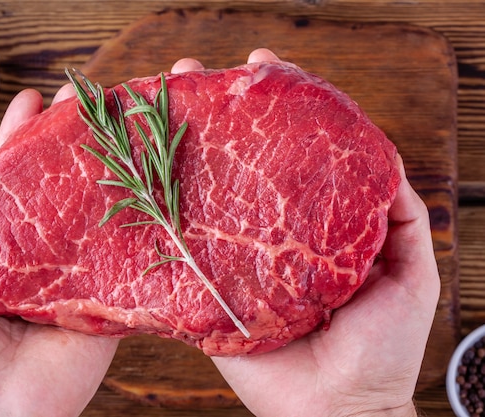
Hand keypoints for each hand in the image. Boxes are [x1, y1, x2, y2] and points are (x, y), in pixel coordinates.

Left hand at [0, 87, 118, 416]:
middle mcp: (39, 251)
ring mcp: (75, 270)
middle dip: (66, 138)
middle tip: (84, 98)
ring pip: (93, 208)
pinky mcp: (106, 294)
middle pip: (55, 184)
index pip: (8, 180)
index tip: (32, 101)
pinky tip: (151, 181)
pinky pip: (125, 253)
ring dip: (107, 165)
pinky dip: (138, 219)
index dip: (18, 139)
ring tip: (120, 124)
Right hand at [181, 49, 437, 416]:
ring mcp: (234, 255)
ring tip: (161, 97)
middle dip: (217, 110)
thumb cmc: (381, 346)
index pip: (291, 149)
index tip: (262, 66)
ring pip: (203, 190)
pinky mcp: (206, 287)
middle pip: (240, 158)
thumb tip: (384, 160)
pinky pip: (181, 245)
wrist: (338, 409)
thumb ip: (399, 219)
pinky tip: (140, 171)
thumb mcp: (409, 273)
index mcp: (311, 220)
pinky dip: (158, 208)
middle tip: (193, 72)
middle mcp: (268, 230)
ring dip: (179, 144)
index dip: (279, 103)